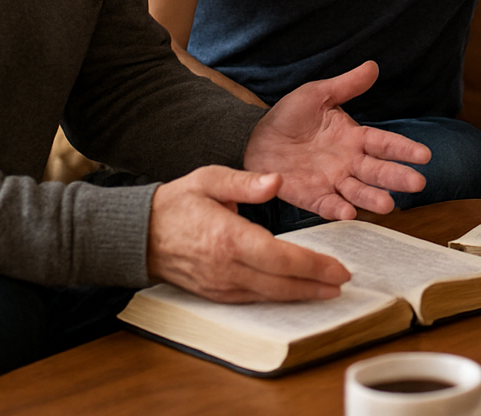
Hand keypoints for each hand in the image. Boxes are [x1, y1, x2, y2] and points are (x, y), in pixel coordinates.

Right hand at [146, 165, 350, 301]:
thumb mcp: (208, 179)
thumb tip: (277, 180)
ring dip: (301, 296)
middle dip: (316, 285)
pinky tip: (295, 294)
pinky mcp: (215, 294)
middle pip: (281, 283)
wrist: (137, 235)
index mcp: (229, 238)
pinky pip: (253, 300)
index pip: (281, 258)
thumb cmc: (176, 204)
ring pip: (269, 296)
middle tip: (342, 283)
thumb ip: (245, 182)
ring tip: (327, 291)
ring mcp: (220, 285)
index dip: (314, 266)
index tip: (338, 268)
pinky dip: (277, 298)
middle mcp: (227, 268)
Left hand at [242, 61, 430, 219]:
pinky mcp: (310, 196)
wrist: (253, 136)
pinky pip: (326, 205)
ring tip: (387, 204)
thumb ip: (346, 85)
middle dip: (397, 177)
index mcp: (353, 138)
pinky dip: (337, 209)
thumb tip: (373, 66)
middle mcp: (348, 163)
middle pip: (378, 171)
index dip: (404, 149)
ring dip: (372, 198)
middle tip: (417, 184)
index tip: (424, 155)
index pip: (384, 143)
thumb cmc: (289, 115)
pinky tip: (348, 213)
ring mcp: (330, 182)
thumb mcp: (317, 94)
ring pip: (357, 191)